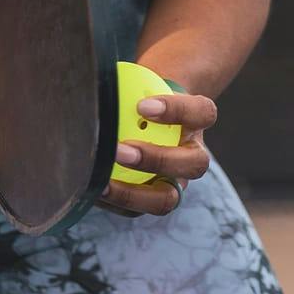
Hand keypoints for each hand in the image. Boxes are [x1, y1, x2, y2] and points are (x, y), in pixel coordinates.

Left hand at [99, 89, 215, 217]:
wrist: (145, 114)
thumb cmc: (142, 94)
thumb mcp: (143, 84)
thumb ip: (129, 86)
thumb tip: (96, 85)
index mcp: (197, 119)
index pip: (201, 113)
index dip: (176, 111)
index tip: (143, 106)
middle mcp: (192, 154)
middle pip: (194, 164)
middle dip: (157, 160)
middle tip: (121, 150)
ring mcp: (174, 181)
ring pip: (167, 199)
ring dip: (134, 193)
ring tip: (102, 182)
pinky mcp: (151, 199)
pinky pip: (137, 210)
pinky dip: (114, 202)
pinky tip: (92, 188)